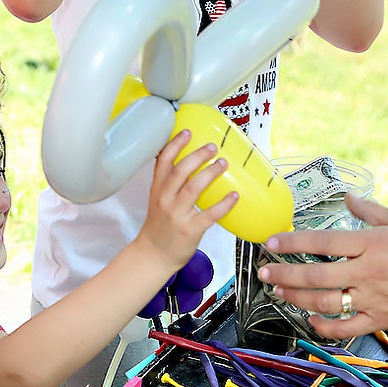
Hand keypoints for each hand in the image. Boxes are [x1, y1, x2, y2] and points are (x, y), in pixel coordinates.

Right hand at [138, 130, 237, 273]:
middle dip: (197, 156)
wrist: (153, 255)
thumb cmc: (159, 227)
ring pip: (193, 188)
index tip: (187, 132)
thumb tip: (189, 163)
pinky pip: (209, 214)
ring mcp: (177, 215)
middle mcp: (165, 199)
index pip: (163, 162)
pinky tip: (234, 196)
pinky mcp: (190, 229)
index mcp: (157, 190)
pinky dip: (223, 204)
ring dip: (210, 173)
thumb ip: (169, 183)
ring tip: (223, 163)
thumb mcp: (157, 201)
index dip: (175, 145)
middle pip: (180, 171)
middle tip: (212, 147)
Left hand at [259, 193, 387, 337]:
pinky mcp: (381, 319)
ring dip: (296, 297)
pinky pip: (346, 328)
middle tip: (263, 271)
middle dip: (284, 273)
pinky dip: (325, 327)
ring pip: (325, 302)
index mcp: (372, 244)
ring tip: (278, 290)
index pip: (323, 241)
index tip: (271, 243)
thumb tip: (347, 197)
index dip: (292, 242)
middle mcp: (368, 272)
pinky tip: (309, 319)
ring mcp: (374, 298)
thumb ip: (370, 211)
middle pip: (316, 274)